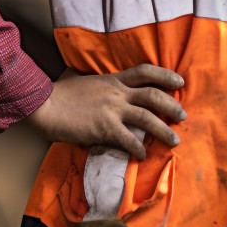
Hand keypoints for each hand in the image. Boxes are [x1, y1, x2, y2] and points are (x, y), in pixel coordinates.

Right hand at [22, 64, 185, 159]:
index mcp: (111, 79)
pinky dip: (140, 149)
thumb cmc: (58, 94)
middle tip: (182, 116)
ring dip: (164, 130)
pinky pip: (130, 140)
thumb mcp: (83, 82)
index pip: (144, 71)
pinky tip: (143, 155)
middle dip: (172, 105)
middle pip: (153, 95)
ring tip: (175, 141)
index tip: (179, 81)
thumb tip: (99, 90)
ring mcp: (112, 110)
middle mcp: (116, 93)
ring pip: (148, 118)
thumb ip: (97, 86)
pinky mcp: (105, 128)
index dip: (165, 75)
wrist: (43, 103)